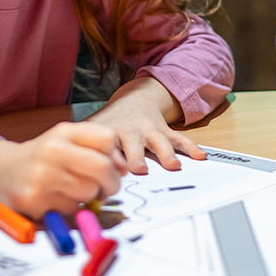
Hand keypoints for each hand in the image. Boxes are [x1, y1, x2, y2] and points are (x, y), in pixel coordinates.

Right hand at [0, 122, 121, 216]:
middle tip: (106, 188)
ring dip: (89, 196)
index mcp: (63, 132)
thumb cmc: (43, 156)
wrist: (1, 170)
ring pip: (89, 192)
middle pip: (103, 168)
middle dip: (112, 182)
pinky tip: (57, 197)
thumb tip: (124, 168)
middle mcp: (52, 151)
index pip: (107, 138)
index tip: (108, 163)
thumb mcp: (67, 140)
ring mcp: (42, 177)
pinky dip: (71, 207)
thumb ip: (98, 147)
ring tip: (74, 189)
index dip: (114, 155)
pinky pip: (72, 209)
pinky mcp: (36, 202)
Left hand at [84, 76, 206, 175]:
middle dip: (136, 156)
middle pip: (133, 144)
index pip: (109, 147)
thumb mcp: (94, 132)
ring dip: (166, 153)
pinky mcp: (165, 131)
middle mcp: (131, 132)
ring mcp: (150, 131)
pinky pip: (179, 139)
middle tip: (139, 169)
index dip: (110, 159)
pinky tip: (201, 156)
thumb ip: (87, 151)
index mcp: (111, 134)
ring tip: (173, 166)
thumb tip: (75, 176)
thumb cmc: (110, 124)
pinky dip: (191, 147)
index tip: (112, 171)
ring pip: (159, 141)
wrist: (135, 99)